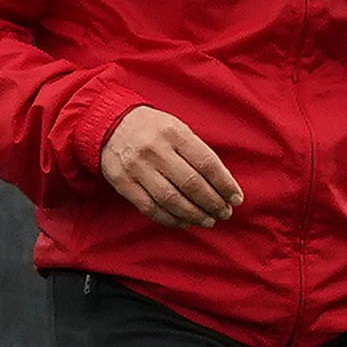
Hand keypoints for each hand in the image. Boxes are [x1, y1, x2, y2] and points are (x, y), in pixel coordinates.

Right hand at [99, 107, 242, 229]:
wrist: (110, 124)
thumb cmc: (153, 128)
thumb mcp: (177, 128)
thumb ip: (197, 152)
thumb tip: (223, 184)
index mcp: (174, 133)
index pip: (207, 164)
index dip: (225, 184)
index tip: (236, 198)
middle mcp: (155, 150)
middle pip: (191, 184)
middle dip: (213, 203)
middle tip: (224, 213)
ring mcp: (137, 168)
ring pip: (171, 200)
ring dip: (194, 215)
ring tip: (208, 221)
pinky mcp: (123, 183)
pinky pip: (151, 208)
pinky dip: (171, 219)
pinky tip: (184, 222)